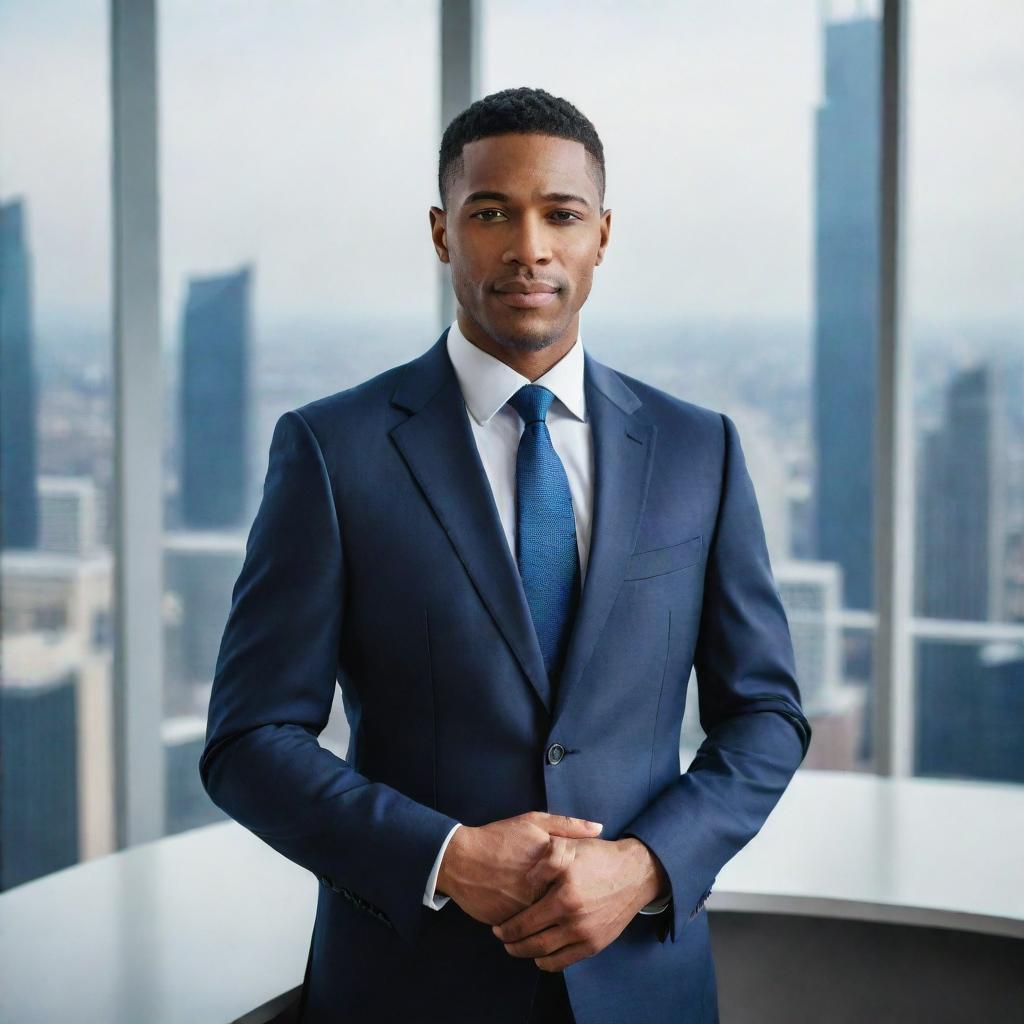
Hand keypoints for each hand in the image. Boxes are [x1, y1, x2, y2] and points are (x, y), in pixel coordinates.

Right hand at [437, 812, 603, 925]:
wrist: (460, 859)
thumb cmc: (499, 838)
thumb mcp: (533, 822)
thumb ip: (567, 826)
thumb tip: (599, 829)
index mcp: (550, 863)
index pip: (579, 878)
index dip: (581, 880)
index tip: (584, 881)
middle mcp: (540, 888)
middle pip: (566, 901)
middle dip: (572, 903)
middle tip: (574, 902)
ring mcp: (523, 908)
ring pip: (549, 919)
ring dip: (553, 918)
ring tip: (553, 912)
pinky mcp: (509, 923)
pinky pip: (528, 929)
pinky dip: (532, 926)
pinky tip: (533, 918)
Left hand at [491, 836, 668, 970]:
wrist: (634, 874)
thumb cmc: (597, 857)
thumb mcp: (570, 846)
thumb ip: (545, 858)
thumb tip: (524, 877)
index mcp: (564, 895)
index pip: (525, 921)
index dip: (507, 928)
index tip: (497, 927)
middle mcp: (574, 918)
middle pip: (533, 942)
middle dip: (512, 944)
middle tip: (502, 939)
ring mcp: (585, 934)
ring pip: (547, 956)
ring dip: (527, 955)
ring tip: (517, 948)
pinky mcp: (595, 944)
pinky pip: (565, 962)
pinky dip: (548, 963)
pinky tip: (540, 955)